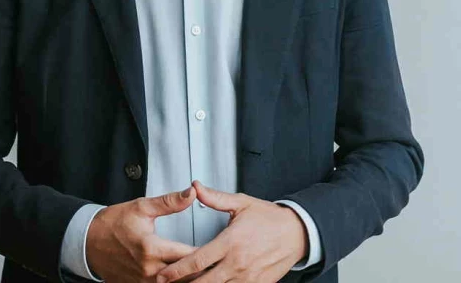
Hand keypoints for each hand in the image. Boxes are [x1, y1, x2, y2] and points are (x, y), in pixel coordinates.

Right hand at [85, 186, 206, 281]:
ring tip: (205, 273)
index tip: (220, 248)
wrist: (88, 242)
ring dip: (188, 279)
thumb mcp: (142, 207)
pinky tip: (183, 279)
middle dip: (201, 270)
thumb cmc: (114, 223)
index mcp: (151, 249)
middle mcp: (148, 271)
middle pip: (183, 276)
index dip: (206, 253)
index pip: (187, 255)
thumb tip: (191, 193)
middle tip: (217, 264)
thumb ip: (169, 202)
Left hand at [155, 180, 308, 282]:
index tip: (163, 274)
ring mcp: (247, 278)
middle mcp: (237, 263)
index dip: (177, 270)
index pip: (198, 259)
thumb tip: (195, 187)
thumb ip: (216, 198)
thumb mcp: (242, 203)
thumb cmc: (269, 218)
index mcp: (231, 241)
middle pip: (204, 282)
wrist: (297, 234)